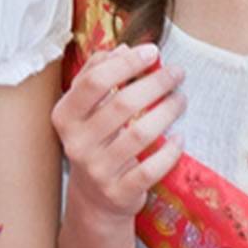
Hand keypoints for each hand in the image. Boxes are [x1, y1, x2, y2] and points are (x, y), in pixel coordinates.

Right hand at [52, 43, 184, 224]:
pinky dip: (169, 151)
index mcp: (65, 116)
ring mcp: (97, 169)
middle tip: (176, 72)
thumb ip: (98, 75)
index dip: (125, 63)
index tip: (152, 51)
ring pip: (138, 134)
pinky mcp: (119, 191)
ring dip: (166, 112)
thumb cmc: (95, 141)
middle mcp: (76, 142)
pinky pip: (150, 168)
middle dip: (154, 83)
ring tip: (181, 99)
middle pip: (121, 104)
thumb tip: (122, 48)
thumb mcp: (86, 109)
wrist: (94, 198)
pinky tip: (180, 138)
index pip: (94, 81)